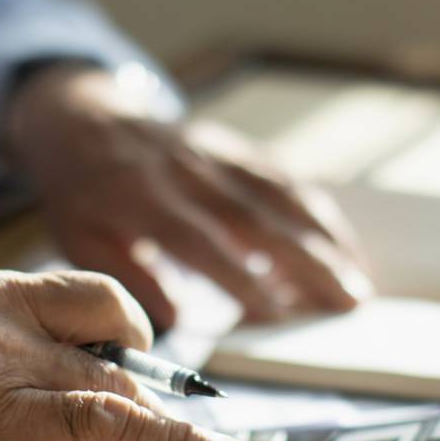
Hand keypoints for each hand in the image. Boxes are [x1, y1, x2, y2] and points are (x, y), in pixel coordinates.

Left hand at [6, 64, 371, 328]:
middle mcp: (186, 170)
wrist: (82, 117)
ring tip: (358, 281)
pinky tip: (343, 246)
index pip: (198, 239)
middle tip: (347, 302)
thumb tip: (175, 323)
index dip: (238, 276)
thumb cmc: (81, 191)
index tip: (276, 314)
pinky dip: (317, 212)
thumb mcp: (82, 237)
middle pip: (255, 216)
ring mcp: (215, 154)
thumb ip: (129, 277)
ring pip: (279, 194)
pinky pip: (282, 178)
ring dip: (325, 237)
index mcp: (140, 196)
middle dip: (306, 260)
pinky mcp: (233, 147)